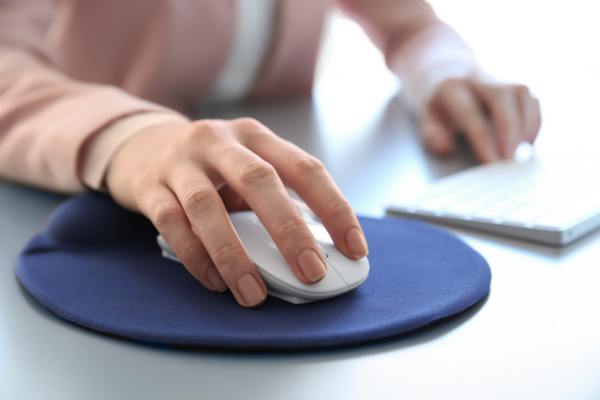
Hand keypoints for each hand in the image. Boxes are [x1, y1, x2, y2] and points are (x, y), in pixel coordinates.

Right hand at [105, 118, 368, 306]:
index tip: (354, 247)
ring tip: (254, 292)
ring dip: (234, 254)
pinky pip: (173, 225)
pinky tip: (215, 281)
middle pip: (260, 181)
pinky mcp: (150, 187)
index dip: (333, 208)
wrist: (139, 146)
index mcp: (255, 136)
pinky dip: (195, 257)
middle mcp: (219, 142)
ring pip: (207, 207)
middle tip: (311, 272)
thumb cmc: (208, 165)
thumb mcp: (244, 168)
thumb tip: (313, 248)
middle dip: (289, 230)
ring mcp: (181, 162)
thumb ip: (275, 198)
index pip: (304, 168)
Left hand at [419, 76, 540, 161]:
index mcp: (453, 89)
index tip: (492, 161)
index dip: (482, 138)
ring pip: (522, 92)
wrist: (450, 76)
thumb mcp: (427, 120)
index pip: (470, 113)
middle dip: (509, 128)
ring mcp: (500, 80)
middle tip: (510, 158)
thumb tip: (446, 150)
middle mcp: (478, 80)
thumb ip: (433, 136)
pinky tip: (528, 143)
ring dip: (527, 124)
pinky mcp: (516, 87)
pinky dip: (535, 122)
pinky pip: (533, 99)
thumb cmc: (440, 106)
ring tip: (523, 152)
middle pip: (501, 95)